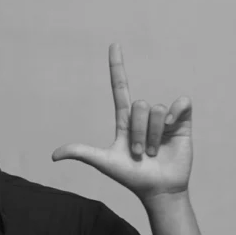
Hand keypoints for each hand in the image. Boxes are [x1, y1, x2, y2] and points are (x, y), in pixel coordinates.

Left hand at [51, 44, 192, 203]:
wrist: (157, 189)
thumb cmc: (130, 176)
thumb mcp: (103, 162)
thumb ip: (81, 153)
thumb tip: (53, 155)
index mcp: (124, 120)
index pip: (120, 87)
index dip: (117, 67)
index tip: (114, 45)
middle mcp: (143, 116)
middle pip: (138, 105)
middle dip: (137, 132)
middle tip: (139, 152)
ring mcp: (162, 118)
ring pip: (155, 110)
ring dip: (152, 135)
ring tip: (153, 151)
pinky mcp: (181, 122)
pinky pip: (180, 103)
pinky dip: (175, 113)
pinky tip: (171, 128)